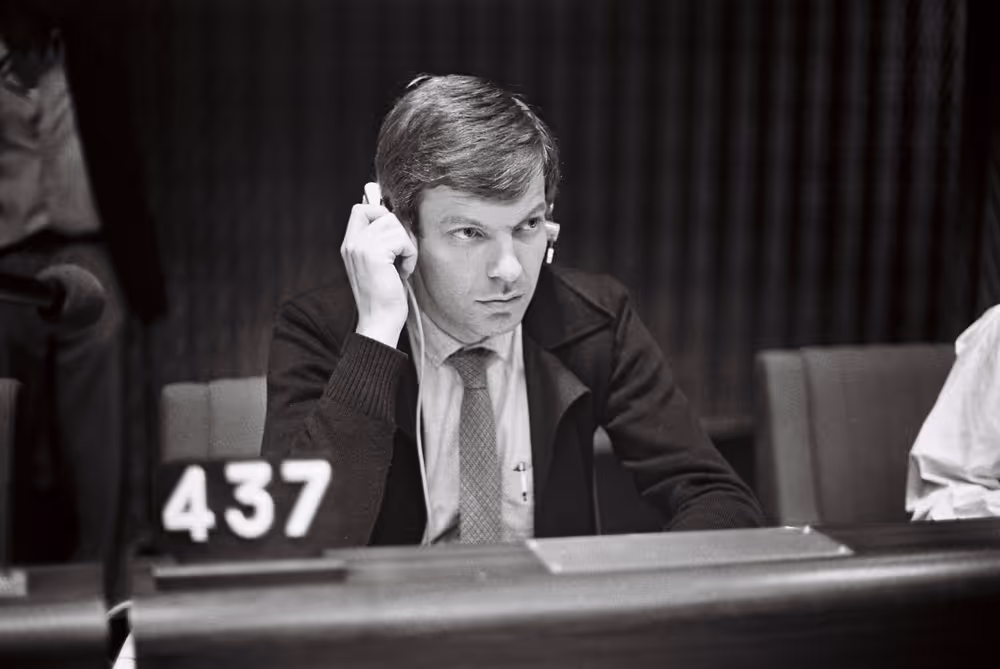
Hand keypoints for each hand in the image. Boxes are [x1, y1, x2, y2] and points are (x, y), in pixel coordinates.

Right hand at [341, 204, 417, 346]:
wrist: (380, 321)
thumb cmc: (384, 296)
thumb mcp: (378, 263)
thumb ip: (379, 241)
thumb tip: (394, 218)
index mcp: (350, 245)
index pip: (361, 209)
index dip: (381, 215)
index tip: (393, 237)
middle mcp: (352, 243)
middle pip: (382, 213)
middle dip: (398, 231)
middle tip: (399, 254)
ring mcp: (361, 247)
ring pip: (394, 225)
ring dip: (406, 246)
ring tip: (401, 266)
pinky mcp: (374, 255)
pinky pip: (402, 240)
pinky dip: (409, 255)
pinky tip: (403, 272)